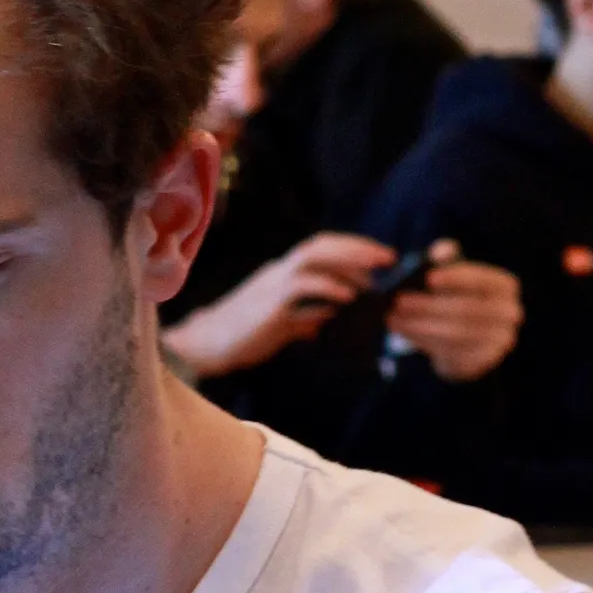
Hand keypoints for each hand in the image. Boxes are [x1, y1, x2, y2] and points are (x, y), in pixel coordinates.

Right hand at [163, 233, 395, 377]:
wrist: (204, 347)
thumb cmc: (239, 338)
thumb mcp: (276, 327)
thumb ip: (299, 321)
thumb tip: (321, 325)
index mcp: (280, 274)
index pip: (320, 249)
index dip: (351, 247)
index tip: (379, 256)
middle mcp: (278, 271)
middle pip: (322, 246)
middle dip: (358, 248)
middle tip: (388, 258)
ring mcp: (273, 285)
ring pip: (314, 258)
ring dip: (348, 263)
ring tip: (373, 277)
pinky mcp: (269, 304)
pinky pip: (303, 287)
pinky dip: (328, 288)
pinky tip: (347, 297)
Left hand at [389, 253, 521, 383]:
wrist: (466, 339)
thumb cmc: (458, 297)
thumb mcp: (454, 274)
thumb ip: (447, 259)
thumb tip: (438, 252)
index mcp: (505, 287)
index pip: (482, 281)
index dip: (456, 278)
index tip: (428, 278)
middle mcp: (509, 314)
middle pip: (466, 310)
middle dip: (429, 306)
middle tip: (399, 301)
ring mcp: (499, 342)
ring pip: (455, 334)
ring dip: (420, 326)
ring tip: (394, 318)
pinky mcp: (481, 363)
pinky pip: (450, 353)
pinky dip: (422, 342)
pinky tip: (403, 332)